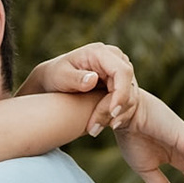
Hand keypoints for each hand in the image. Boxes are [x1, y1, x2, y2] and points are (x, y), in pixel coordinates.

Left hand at [21, 42, 138, 135]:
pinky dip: (115, 117)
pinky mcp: (121, 84)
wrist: (54, 80)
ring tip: (93, 129)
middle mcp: (116, 59)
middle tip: (94, 129)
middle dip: (113, 110)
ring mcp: (120, 72)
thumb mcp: (61, 76)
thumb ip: (76, 78)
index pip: (122, 71)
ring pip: (129, 97)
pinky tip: (100, 126)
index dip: (121, 92)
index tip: (112, 112)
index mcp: (101, 53)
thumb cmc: (56, 75)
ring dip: (113, 117)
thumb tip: (93, 79)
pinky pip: (126, 103)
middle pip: (128, 87)